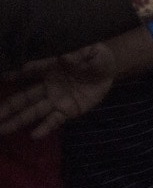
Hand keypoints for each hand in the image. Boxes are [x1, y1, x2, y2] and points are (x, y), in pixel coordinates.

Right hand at [0, 43, 115, 138]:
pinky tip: (34, 135)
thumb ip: (80, 53)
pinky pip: (54, 120)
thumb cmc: (96, 58)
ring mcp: (56, 100)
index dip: (18, 74)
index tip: (4, 77)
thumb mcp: (93, 52)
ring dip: (18, 120)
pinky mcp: (67, 111)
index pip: (32, 71)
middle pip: (25, 96)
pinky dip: (45, 127)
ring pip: (33, 111)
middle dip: (9, 105)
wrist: (108, 73)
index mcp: (52, 68)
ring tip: (2, 129)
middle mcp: (48, 85)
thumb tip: (66, 55)